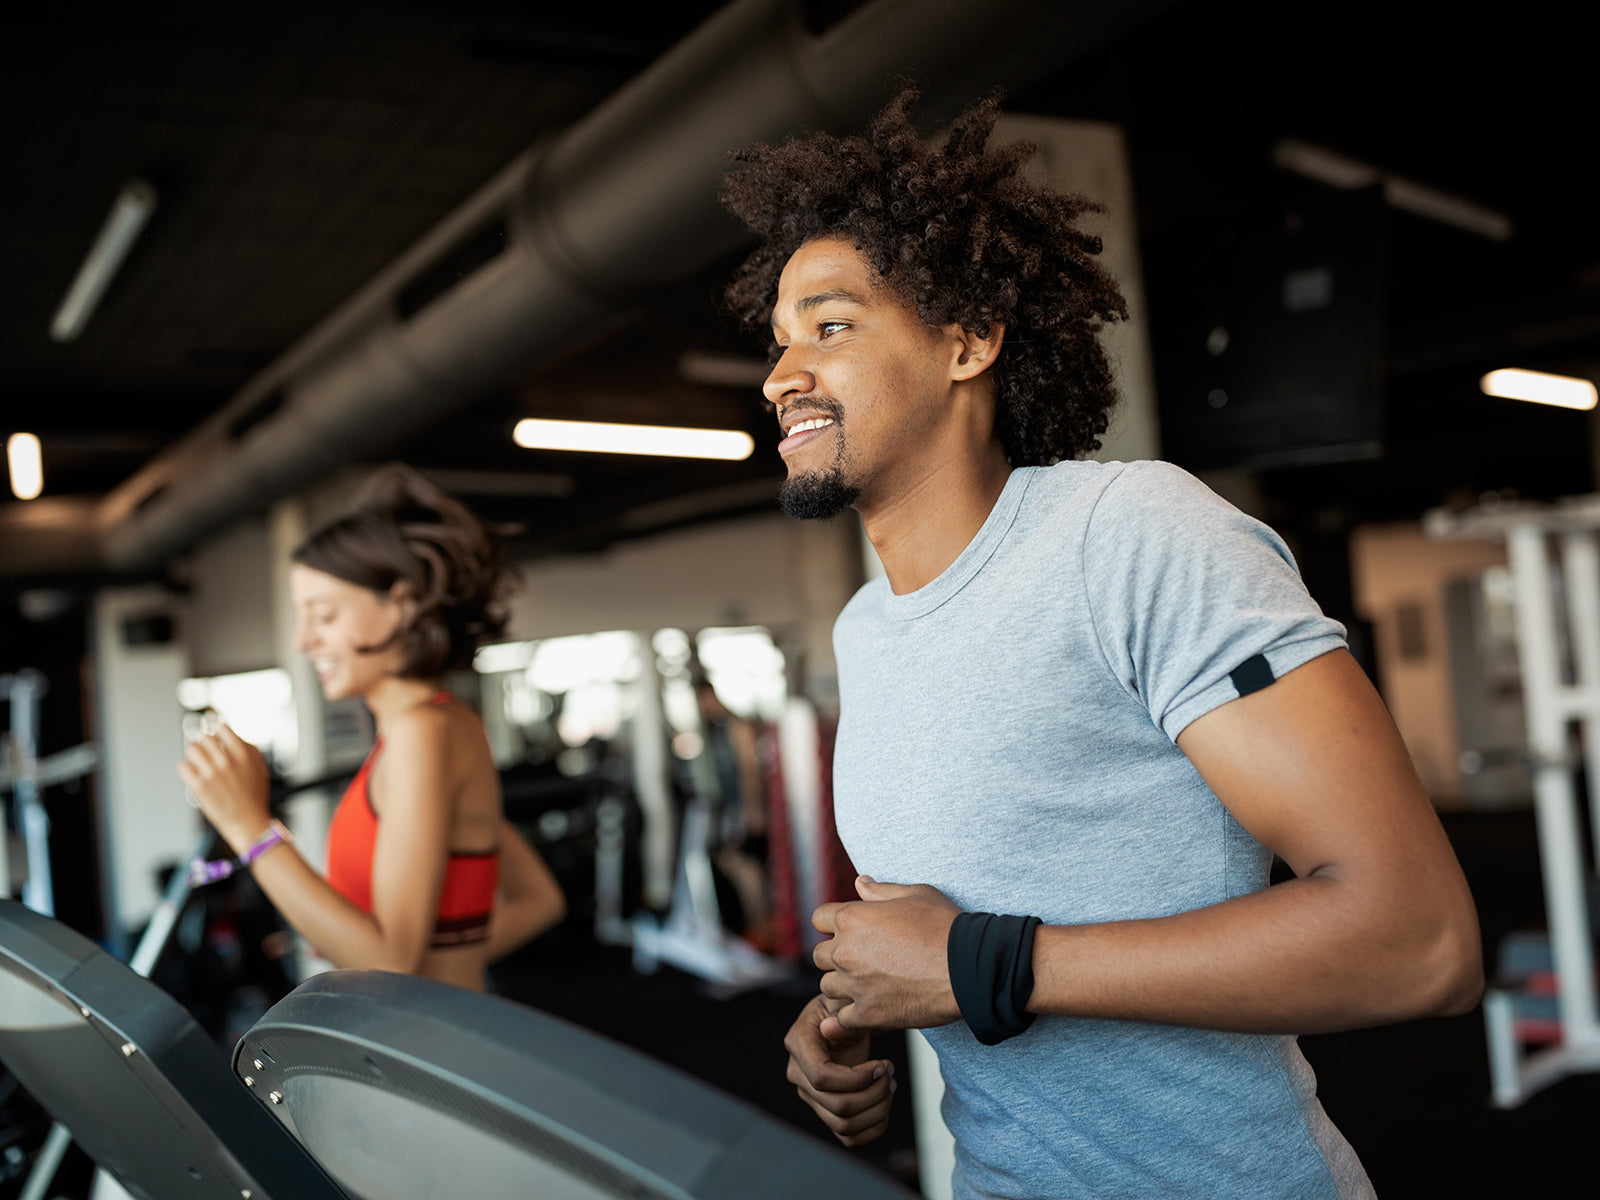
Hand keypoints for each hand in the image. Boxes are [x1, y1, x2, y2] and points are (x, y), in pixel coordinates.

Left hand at [177, 725, 270, 852]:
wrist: (248, 822)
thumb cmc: (254, 796)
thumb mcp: (259, 767)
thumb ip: (248, 748)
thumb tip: (230, 733)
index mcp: (244, 754)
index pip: (221, 728)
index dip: (217, 733)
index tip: (216, 739)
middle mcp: (227, 761)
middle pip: (204, 738)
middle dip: (204, 745)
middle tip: (206, 754)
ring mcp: (212, 774)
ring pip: (191, 748)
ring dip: (194, 754)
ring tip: (198, 763)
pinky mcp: (200, 787)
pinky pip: (183, 766)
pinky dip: (186, 769)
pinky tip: (193, 775)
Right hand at [784, 994, 894, 1146]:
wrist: (841, 1017)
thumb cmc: (843, 1005)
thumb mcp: (842, 1000)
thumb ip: (840, 1013)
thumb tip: (832, 1029)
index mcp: (798, 1044)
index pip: (821, 1077)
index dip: (856, 1078)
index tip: (882, 1064)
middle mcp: (798, 1074)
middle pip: (838, 1106)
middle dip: (875, 1093)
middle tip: (891, 1073)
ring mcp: (810, 1096)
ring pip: (844, 1126)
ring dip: (877, 1110)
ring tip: (891, 1085)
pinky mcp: (825, 1111)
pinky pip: (848, 1137)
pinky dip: (874, 1126)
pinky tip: (885, 1102)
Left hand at [813, 876, 961, 1033]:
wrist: (968, 968)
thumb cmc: (944, 927)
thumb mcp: (915, 895)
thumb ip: (881, 891)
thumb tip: (860, 882)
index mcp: (852, 918)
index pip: (819, 919)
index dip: (833, 924)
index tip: (850, 932)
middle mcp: (846, 951)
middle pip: (819, 956)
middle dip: (835, 956)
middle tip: (862, 959)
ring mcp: (854, 985)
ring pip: (828, 987)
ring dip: (843, 986)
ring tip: (868, 984)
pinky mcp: (868, 1014)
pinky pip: (841, 1020)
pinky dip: (849, 1017)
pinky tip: (864, 1011)